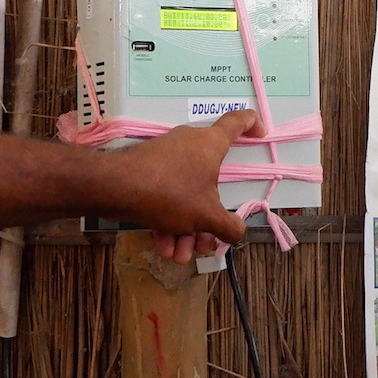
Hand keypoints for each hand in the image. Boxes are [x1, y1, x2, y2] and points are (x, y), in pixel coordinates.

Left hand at [108, 110, 254, 262]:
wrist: (115, 188)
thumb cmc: (171, 192)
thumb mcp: (207, 216)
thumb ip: (228, 226)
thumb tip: (237, 231)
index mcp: (211, 145)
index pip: (237, 122)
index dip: (252, 124)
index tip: (262, 133)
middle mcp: (190, 146)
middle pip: (211, 183)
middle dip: (209, 220)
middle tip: (206, 243)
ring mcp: (167, 159)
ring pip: (186, 197)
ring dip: (186, 231)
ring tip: (179, 255)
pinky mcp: (147, 173)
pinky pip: (166, 199)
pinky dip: (167, 224)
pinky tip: (162, 248)